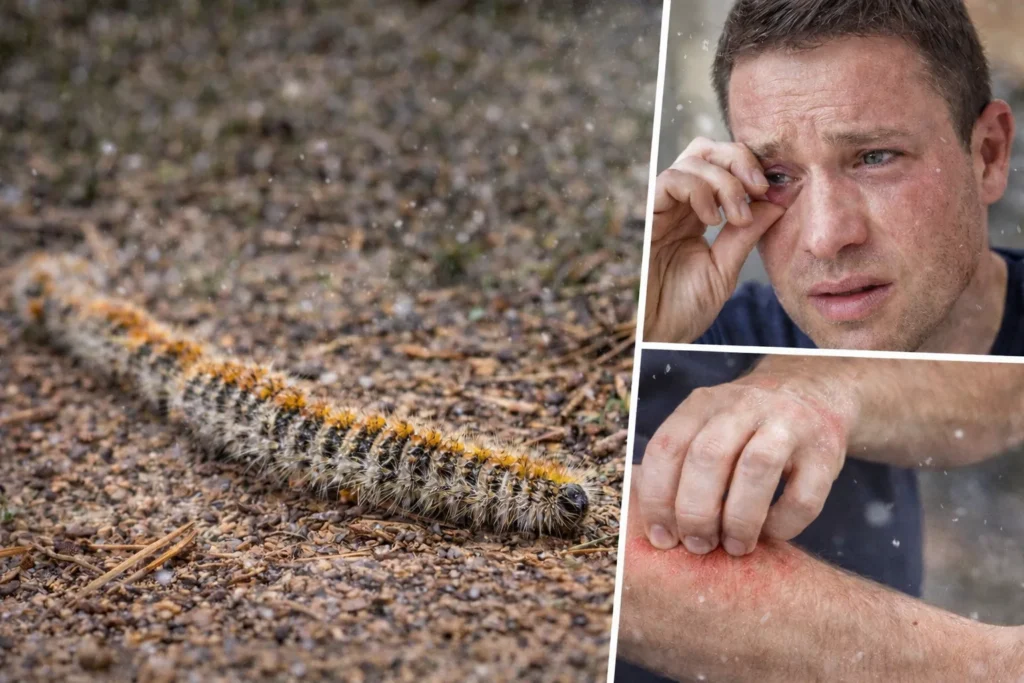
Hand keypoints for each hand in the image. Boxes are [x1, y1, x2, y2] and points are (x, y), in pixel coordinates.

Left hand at [638, 360, 856, 555]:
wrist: (816, 396)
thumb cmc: (745, 429)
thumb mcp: (707, 426)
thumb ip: (678, 460)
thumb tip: (644, 515)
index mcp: (703, 403)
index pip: (667, 447)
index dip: (657, 497)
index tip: (660, 537)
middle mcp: (743, 406)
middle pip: (707, 457)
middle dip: (695, 512)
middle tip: (697, 546)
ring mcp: (788, 423)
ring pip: (756, 468)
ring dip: (739, 519)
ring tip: (734, 548)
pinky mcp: (825, 450)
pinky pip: (803, 495)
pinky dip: (783, 524)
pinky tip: (771, 533)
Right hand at [643, 137, 785, 342]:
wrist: (658, 335)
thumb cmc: (685, 308)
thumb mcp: (726, 267)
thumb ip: (746, 234)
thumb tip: (778, 202)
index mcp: (698, 214)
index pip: (722, 166)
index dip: (749, 167)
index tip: (773, 190)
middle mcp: (679, 205)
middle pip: (706, 150)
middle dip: (738, 159)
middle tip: (759, 187)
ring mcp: (663, 208)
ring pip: (693, 160)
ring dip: (724, 182)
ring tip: (735, 217)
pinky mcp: (647, 216)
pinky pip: (671, 180)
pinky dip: (698, 191)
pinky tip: (712, 219)